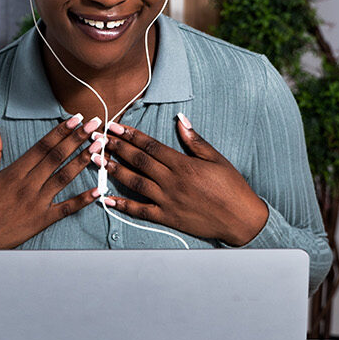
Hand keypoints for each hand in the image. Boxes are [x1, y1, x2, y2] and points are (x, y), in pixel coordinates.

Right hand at [0, 115, 104, 249]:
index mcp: (14, 172)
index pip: (42, 146)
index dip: (60, 131)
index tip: (74, 119)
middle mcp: (27, 185)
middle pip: (56, 157)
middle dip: (76, 139)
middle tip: (93, 124)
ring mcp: (36, 203)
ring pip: (64, 177)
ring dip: (82, 161)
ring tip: (98, 147)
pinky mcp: (42, 220)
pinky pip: (66, 208)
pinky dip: (82, 199)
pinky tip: (97, 190)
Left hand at [92, 115, 268, 245]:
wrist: (242, 220)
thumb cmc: (232, 187)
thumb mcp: (216, 159)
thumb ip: (195, 141)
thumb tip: (180, 119)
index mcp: (183, 164)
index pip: (150, 146)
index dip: (131, 135)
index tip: (115, 126)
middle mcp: (172, 181)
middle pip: (138, 161)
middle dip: (116, 148)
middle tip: (98, 138)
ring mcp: (168, 200)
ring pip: (135, 183)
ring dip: (114, 170)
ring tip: (97, 160)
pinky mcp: (167, 217)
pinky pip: (141, 211)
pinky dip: (123, 204)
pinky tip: (107, 198)